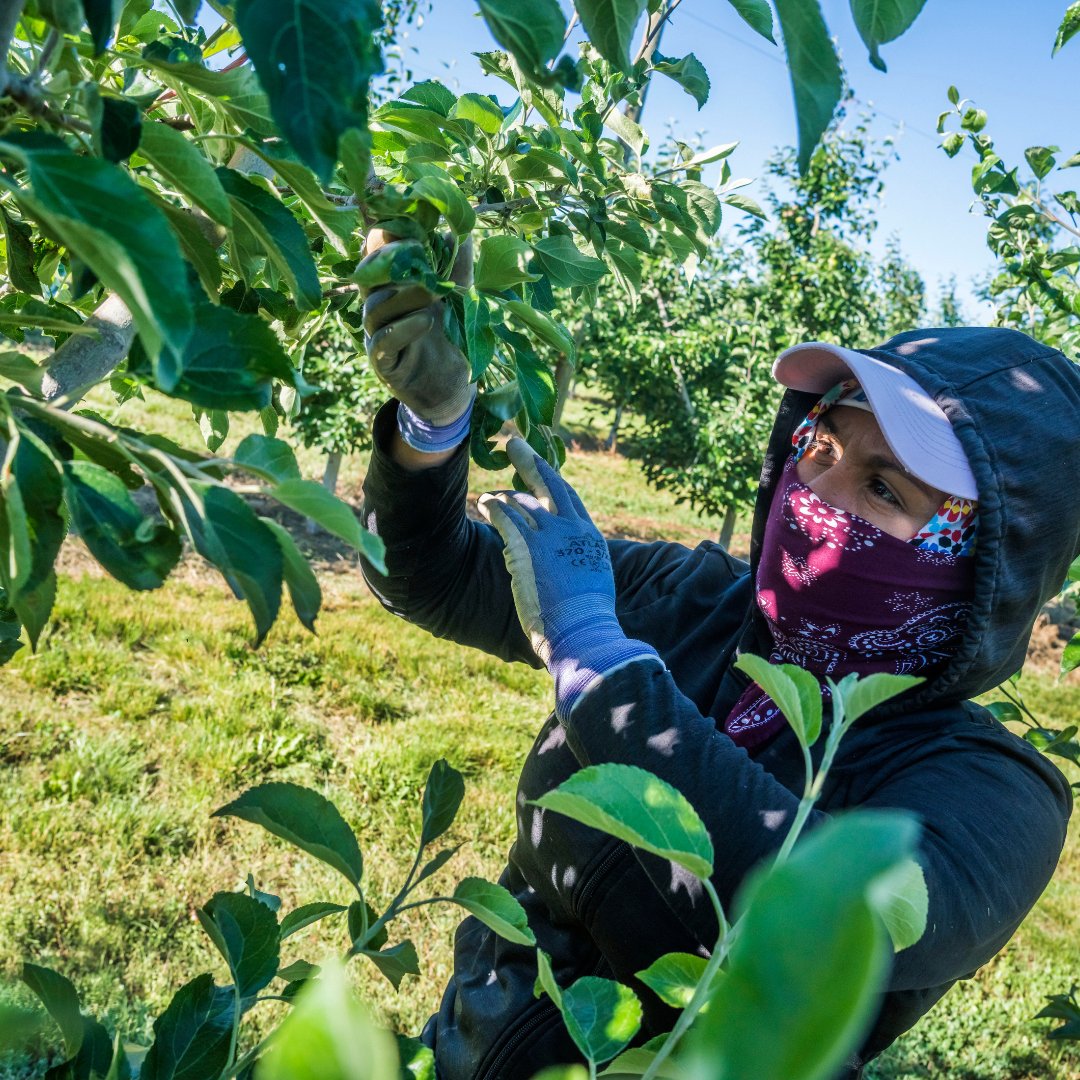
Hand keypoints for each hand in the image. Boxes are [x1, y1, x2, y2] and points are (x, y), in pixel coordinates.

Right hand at [358, 229, 473, 427]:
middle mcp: (379, 307)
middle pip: (367, 276)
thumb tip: (462, 228)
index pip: (377, 255)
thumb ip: (456, 265)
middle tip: (416, 251)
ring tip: (431, 291)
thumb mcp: (456, 297)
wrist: (449, 387)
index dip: (386, 236)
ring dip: (403, 295)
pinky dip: (403, 329)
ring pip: (375, 307)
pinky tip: (425, 321)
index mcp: (392, 286)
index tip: (407, 221)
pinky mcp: (383, 363)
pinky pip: (384, 341)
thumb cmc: (448, 337)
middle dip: (388, 260)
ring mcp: (377, 335)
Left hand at [477, 439, 659, 716]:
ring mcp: (549, 535)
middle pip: (549, 484)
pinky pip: (505, 516)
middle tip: (515, 443)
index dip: (553, 480)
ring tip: (489, 494)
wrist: (582, 633)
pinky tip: (484, 503)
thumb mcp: (590, 585)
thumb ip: (576, 566)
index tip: (542, 468)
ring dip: (503, 495)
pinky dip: (493, 506)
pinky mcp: (526, 546)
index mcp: (589, 539)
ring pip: (522, 501)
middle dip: (530, 462)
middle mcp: (571, 530)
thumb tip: (566, 569)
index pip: (569, 500)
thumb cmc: (585, 622)